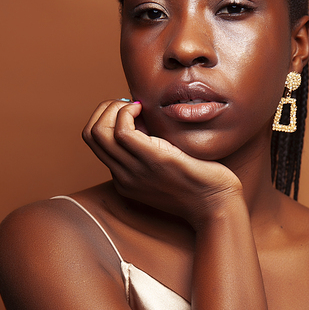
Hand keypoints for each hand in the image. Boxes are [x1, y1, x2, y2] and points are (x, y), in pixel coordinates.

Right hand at [82, 100, 242, 228]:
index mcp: (125, 180)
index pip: (96, 143)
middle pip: (90, 135)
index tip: (130, 111)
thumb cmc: (199, 183)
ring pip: (99, 132)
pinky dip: (127, 112)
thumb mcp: (164, 169)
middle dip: (105, 109)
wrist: (217, 205)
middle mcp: (124, 178)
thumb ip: (149, 151)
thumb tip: (144, 120)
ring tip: (136, 106)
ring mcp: (136, 171)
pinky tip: (144, 109)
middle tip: (129, 104)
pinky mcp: (154, 161)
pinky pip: (122, 131)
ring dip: (114, 108)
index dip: (107, 119)